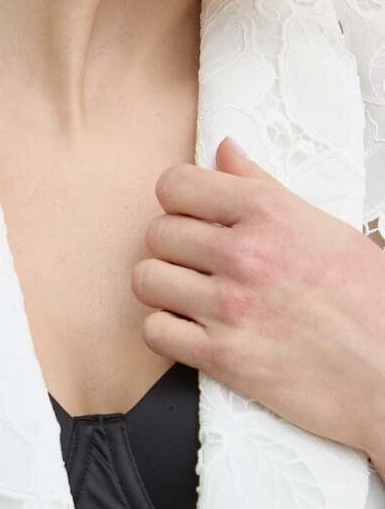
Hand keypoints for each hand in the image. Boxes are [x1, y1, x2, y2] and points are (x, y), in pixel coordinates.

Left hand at [131, 135, 384, 464]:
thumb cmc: (370, 301)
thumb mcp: (325, 228)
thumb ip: (264, 188)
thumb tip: (224, 150)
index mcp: (269, 212)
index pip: (175, 184)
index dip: (179, 201)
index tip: (193, 217)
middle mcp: (243, 254)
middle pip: (156, 233)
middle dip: (172, 248)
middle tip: (198, 263)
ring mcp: (229, 308)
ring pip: (147, 280)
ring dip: (164, 289)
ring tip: (191, 296)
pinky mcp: (223, 358)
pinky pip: (155, 332)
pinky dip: (168, 332)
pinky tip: (193, 331)